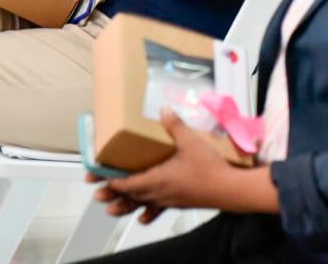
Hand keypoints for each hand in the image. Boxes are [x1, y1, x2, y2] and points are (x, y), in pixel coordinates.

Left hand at [91, 112, 243, 221]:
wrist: (230, 189)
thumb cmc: (209, 168)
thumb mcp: (191, 142)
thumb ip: (175, 126)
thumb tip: (164, 110)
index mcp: (157, 179)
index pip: (126, 183)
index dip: (110, 181)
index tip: (98, 177)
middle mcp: (159, 193)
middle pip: (130, 196)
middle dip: (113, 194)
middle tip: (98, 193)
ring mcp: (169, 200)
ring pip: (141, 205)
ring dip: (126, 206)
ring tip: (112, 210)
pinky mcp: (179, 204)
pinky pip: (158, 210)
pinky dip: (148, 213)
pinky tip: (142, 217)